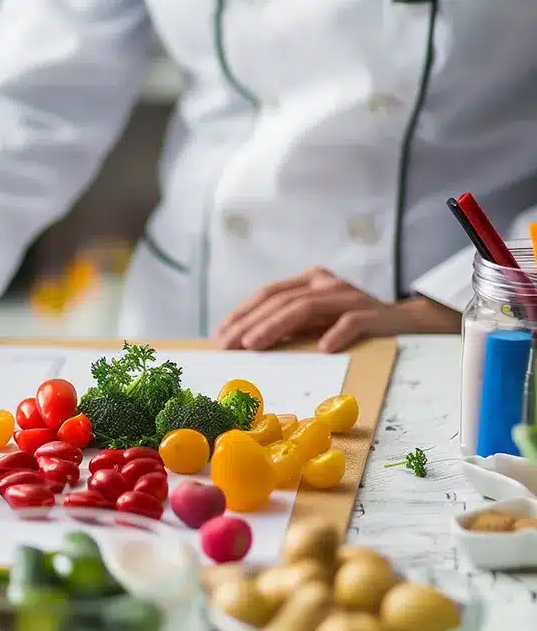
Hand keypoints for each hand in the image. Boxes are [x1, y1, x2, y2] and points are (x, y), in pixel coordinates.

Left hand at [216, 267, 460, 351]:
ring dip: (277, 326)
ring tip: (255, 344)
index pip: (269, 294)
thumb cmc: (351, 326)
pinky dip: (337, 333)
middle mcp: (327, 284)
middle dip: (251, 323)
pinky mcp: (374, 315)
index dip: (243, 313)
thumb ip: (287, 326)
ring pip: (306, 308)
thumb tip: (244, 343)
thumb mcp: (315, 322)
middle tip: (230, 344)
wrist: (408, 324)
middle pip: (282, 300)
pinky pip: (352, 322)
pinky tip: (323, 349)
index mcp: (310, 282)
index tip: (221, 334)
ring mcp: (350, 298)